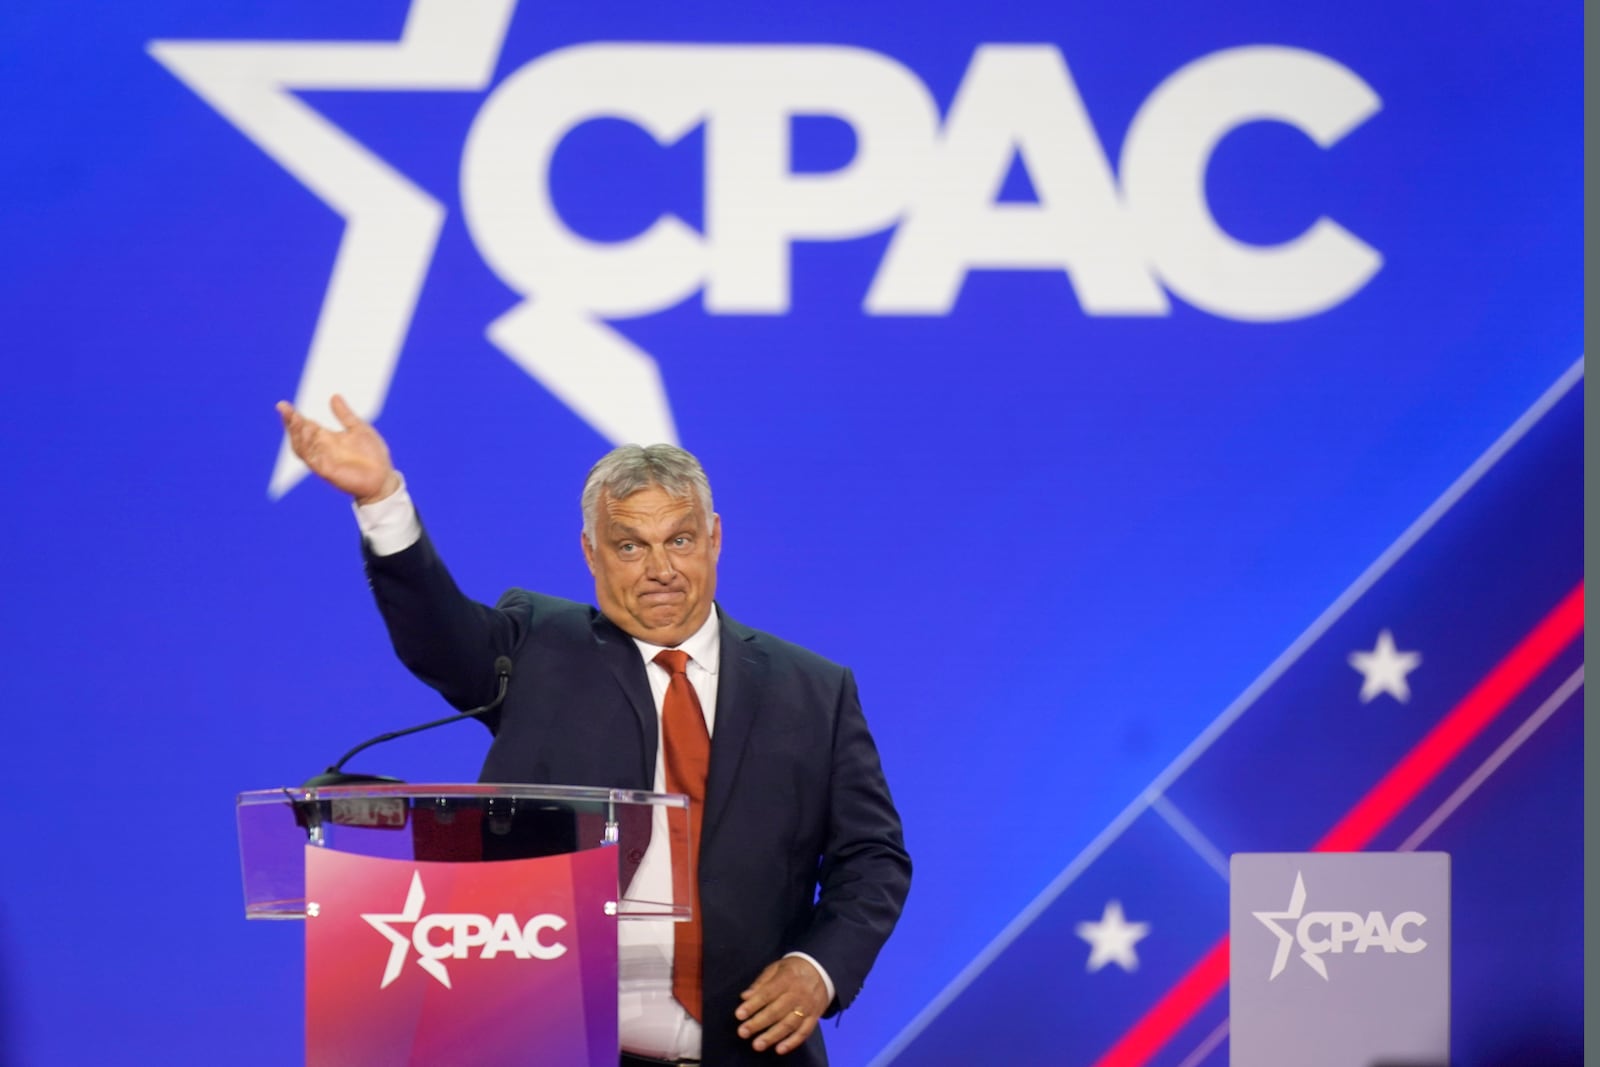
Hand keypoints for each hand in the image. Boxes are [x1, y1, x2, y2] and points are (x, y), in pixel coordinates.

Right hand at [276, 394, 399, 504]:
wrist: (383, 477)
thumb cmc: (372, 454)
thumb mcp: (358, 429)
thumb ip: (345, 415)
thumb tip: (334, 396)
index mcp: (327, 438)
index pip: (305, 425)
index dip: (292, 417)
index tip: (282, 405)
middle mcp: (321, 449)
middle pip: (299, 436)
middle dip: (291, 424)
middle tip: (287, 411)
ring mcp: (323, 461)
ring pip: (302, 448)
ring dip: (298, 435)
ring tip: (297, 421)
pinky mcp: (328, 472)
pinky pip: (313, 462)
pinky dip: (308, 451)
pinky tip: (308, 440)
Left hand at [735, 956, 828, 1054]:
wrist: (822, 971)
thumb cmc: (793, 970)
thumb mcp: (776, 968)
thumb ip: (760, 982)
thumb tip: (745, 996)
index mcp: (787, 979)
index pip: (767, 993)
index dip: (753, 1005)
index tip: (739, 1015)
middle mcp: (798, 994)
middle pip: (776, 1011)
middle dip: (758, 1023)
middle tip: (743, 1032)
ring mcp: (807, 1007)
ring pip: (789, 1024)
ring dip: (773, 1036)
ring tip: (757, 1045)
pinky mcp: (814, 1017)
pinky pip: (804, 1032)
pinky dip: (792, 1042)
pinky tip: (779, 1049)